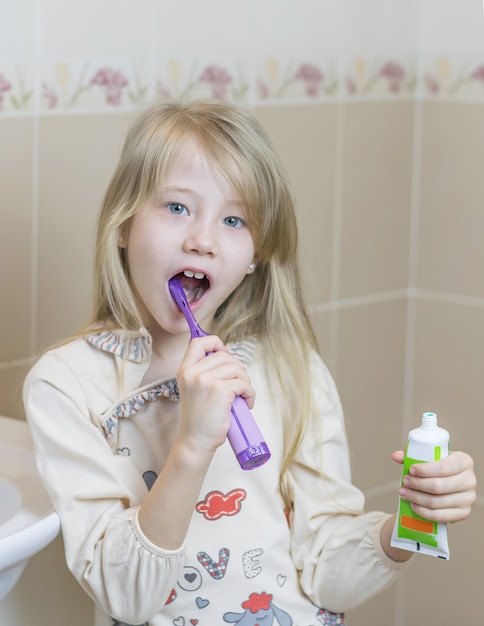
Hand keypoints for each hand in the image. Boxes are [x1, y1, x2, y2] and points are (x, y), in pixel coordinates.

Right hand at [176, 335, 255, 454]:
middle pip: (224, 356)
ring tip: (242, 395)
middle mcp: (192, 373)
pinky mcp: (220, 391)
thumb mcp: (193, 389)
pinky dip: (250, 393)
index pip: (198, 342)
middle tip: (238, 385)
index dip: (215, 343)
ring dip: (245, 382)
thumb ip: (203, 372)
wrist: (196, 441)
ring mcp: (205, 381)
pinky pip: (244, 384)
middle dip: (237, 369)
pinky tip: (246, 403)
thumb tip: (225, 357)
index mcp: (184, 370)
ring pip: (236, 368)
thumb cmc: (199, 418)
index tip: (224, 354)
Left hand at [391, 449, 476, 522]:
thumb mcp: (428, 456)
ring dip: (416, 498)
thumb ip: (412, 454)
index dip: (425, 470)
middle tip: (405, 482)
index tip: (411, 470)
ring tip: (403, 492)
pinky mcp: (463, 513)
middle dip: (417, 484)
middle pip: (439, 486)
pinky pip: (440, 516)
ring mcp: (468, 498)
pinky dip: (424, 511)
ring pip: (437, 502)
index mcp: (464, 461)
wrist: (446, 483)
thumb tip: (395, 456)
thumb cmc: (437, 467)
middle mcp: (469, 480)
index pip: (443, 467)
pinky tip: (413, 505)